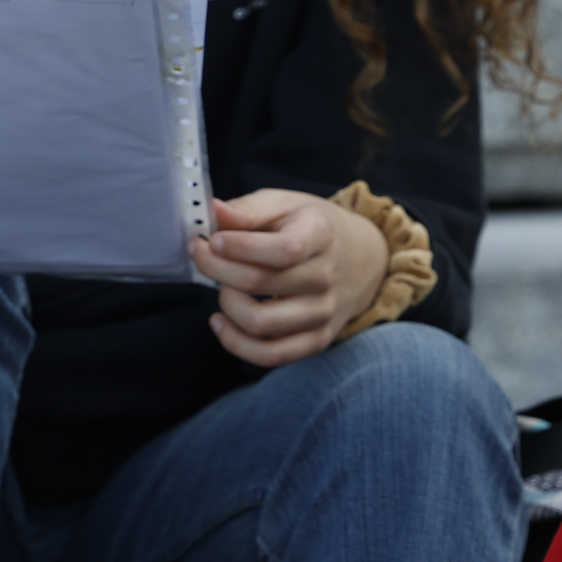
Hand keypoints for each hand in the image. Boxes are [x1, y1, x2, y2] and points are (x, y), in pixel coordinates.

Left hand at [189, 189, 390, 367]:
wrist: (360, 260)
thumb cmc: (310, 229)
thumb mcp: (285, 205)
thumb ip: (248, 209)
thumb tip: (212, 210)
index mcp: (320, 235)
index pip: (282, 250)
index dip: (239, 247)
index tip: (211, 241)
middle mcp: (326, 276)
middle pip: (258, 283)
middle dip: (216, 269)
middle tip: (201, 255)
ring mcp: (322, 313)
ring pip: (260, 323)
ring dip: (226, 305)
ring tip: (223, 287)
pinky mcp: (316, 341)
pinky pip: (270, 356)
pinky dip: (235, 343)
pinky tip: (220, 322)